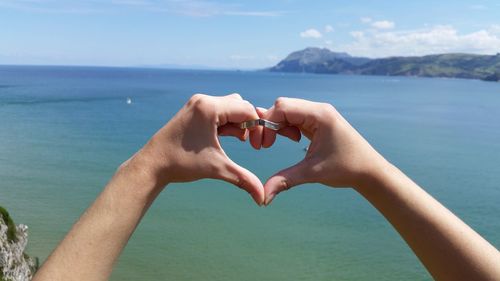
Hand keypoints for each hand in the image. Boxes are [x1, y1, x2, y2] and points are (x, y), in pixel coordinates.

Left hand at [129, 93, 264, 204]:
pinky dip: (226, 122)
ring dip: (238, 123)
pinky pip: (218, 110)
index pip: (246, 110)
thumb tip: (263, 199)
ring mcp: (197, 104)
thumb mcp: (217, 168)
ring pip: (229, 106)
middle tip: (249, 144)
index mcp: (209, 108)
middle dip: (248, 124)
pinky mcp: (193, 110)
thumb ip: (243, 179)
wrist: (152, 165)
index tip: (257, 147)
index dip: (257, 128)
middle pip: (240, 104)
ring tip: (239, 141)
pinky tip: (226, 138)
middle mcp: (203, 100)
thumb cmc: (181, 164)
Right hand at [259, 97, 387, 204]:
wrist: (370, 171)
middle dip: (270, 124)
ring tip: (278, 143)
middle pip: (282, 106)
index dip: (267, 124)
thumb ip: (285, 180)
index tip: (265, 146)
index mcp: (319, 115)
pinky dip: (287, 127)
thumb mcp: (312, 173)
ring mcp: (319, 114)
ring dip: (278, 126)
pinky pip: (296, 117)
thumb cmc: (346, 169)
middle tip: (266, 146)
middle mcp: (319, 109)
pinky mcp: (319, 121)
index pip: (282, 107)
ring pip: (287, 111)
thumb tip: (263, 198)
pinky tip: (293, 140)